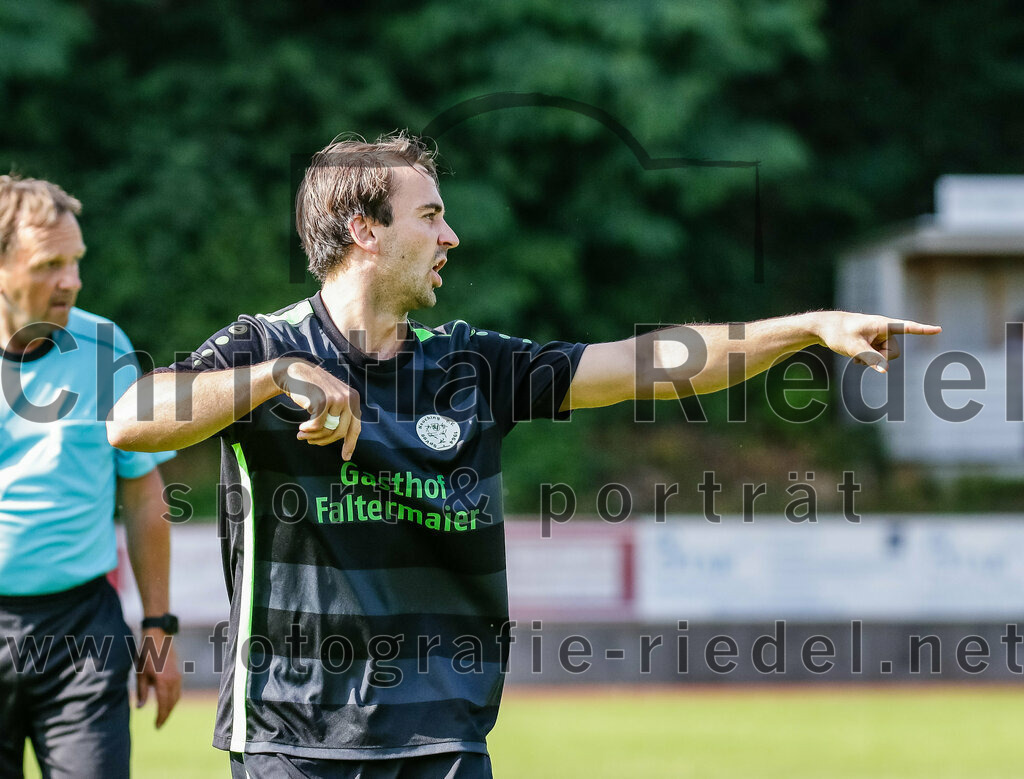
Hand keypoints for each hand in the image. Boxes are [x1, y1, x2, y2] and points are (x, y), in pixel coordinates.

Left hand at [136, 628, 180, 728]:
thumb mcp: (140, 674)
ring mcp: (178, 676)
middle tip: (159, 724)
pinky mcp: (178, 672)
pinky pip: (178, 690)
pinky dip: (173, 698)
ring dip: (171, 707)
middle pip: (172, 703)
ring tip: (162, 715)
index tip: (157, 727)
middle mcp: (173, 680)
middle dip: (166, 715)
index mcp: (163, 681)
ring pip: (177, 697)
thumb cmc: (146, 654)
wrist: (158, 637)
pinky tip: (167, 701)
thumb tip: (141, 707)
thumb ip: (142, 692)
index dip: (161, 718)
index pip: (164, 705)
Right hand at [272, 357, 361, 458]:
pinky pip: (317, 426)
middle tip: (311, 442)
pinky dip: (308, 430)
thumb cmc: (311, 391)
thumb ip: (340, 415)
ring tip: (302, 436)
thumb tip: (344, 440)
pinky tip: (301, 428)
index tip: (345, 457)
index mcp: (354, 399)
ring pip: (328, 430)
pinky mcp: (323, 401)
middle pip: (341, 432)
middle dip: (325, 441)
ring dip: (314, 436)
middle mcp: (349, 398)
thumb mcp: (331, 400)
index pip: (355, 427)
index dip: (350, 444)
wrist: (294, 373)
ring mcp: (337, 399)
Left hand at [814, 312, 941, 372]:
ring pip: (884, 356)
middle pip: (893, 352)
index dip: (923, 330)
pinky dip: (868, 359)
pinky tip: (855, 358)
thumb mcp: (853, 347)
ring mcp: (878, 336)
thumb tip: (885, 370)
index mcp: (882, 324)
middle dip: (880, 358)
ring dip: (872, 359)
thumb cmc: (838, 333)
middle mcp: (883, 329)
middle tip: (860, 352)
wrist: (823, 327)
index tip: (938, 329)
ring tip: (854, 354)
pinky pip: (877, 356)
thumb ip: (870, 359)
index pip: (906, 327)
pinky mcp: (872, 342)